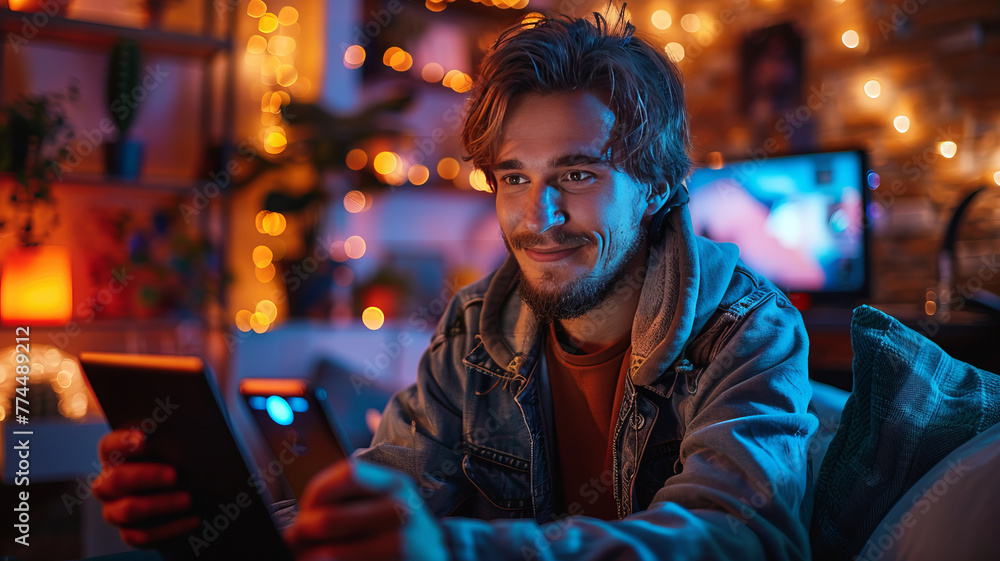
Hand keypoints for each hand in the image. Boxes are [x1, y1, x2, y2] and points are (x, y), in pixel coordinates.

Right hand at [92, 429, 199, 547]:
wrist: (191, 497)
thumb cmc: (182, 462)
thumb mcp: (181, 447)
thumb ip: (177, 437)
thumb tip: (192, 427)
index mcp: (116, 457)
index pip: (109, 447)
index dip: (122, 443)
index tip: (144, 439)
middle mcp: (108, 485)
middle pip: (117, 480)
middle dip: (146, 476)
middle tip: (174, 475)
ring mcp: (115, 511)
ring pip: (128, 510)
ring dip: (160, 504)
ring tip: (188, 500)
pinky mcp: (130, 533)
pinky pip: (143, 535)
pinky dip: (170, 528)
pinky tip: (193, 520)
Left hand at [285, 459, 448, 560]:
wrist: (437, 554)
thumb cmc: (401, 527)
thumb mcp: (385, 500)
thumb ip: (350, 500)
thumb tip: (298, 523)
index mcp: (395, 484)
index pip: (348, 473)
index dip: (316, 491)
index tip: (306, 508)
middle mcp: (400, 511)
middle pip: (331, 519)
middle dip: (303, 531)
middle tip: (295, 539)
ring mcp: (400, 544)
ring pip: (333, 553)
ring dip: (310, 556)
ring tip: (306, 556)